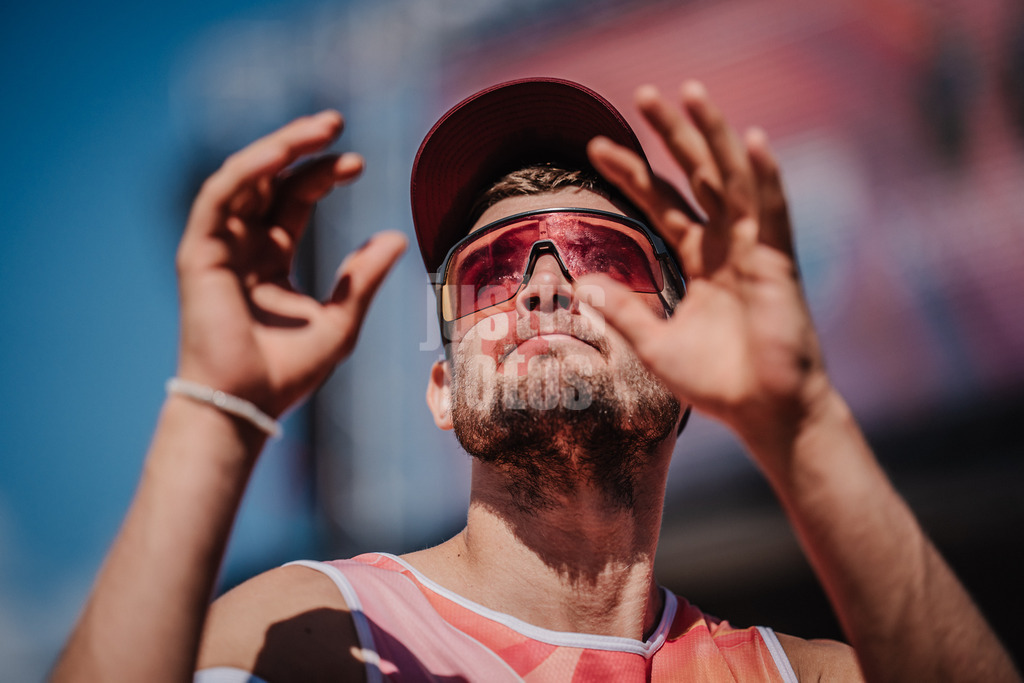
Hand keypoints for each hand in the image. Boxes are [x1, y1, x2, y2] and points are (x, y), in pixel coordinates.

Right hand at [175, 111, 405, 418]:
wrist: (248, 403)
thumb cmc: (289, 372)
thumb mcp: (340, 320)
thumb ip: (363, 278)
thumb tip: (395, 236)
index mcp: (272, 261)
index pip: (295, 201)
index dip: (324, 175)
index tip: (358, 162)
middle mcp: (243, 248)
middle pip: (270, 182)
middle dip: (302, 148)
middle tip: (336, 122)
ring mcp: (219, 248)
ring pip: (243, 178)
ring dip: (278, 147)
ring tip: (320, 127)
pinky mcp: (199, 253)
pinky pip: (219, 197)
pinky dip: (247, 170)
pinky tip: (279, 152)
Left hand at [580, 82, 830, 458]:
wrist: (764, 412)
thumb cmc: (715, 382)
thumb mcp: (654, 345)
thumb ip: (623, 312)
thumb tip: (581, 284)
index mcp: (698, 259)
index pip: (660, 203)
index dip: (631, 174)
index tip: (594, 147)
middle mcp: (725, 244)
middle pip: (694, 176)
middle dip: (670, 135)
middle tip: (644, 94)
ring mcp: (754, 249)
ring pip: (730, 179)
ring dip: (711, 136)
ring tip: (690, 94)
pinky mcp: (778, 264)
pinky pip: (772, 211)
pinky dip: (763, 176)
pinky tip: (749, 141)